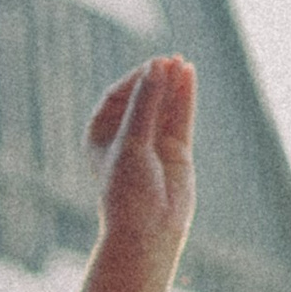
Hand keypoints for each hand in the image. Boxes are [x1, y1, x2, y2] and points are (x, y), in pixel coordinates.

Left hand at [87, 55, 197, 263]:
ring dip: (172, 85)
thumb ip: (146, 103)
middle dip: (156, 79)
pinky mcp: (176, 149)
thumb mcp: (132, 141)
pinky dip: (184, 97)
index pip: (117, 96)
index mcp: (101, 134)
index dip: (135, 79)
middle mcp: (126, 135)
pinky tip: (189, 76)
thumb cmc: (128, 190)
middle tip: (170, 60)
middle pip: (143, 97)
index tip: (152, 67)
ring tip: (183, 64)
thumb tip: (158, 67)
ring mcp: (152, 142)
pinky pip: (180, 116)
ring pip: (164, 105)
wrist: (149, 230)